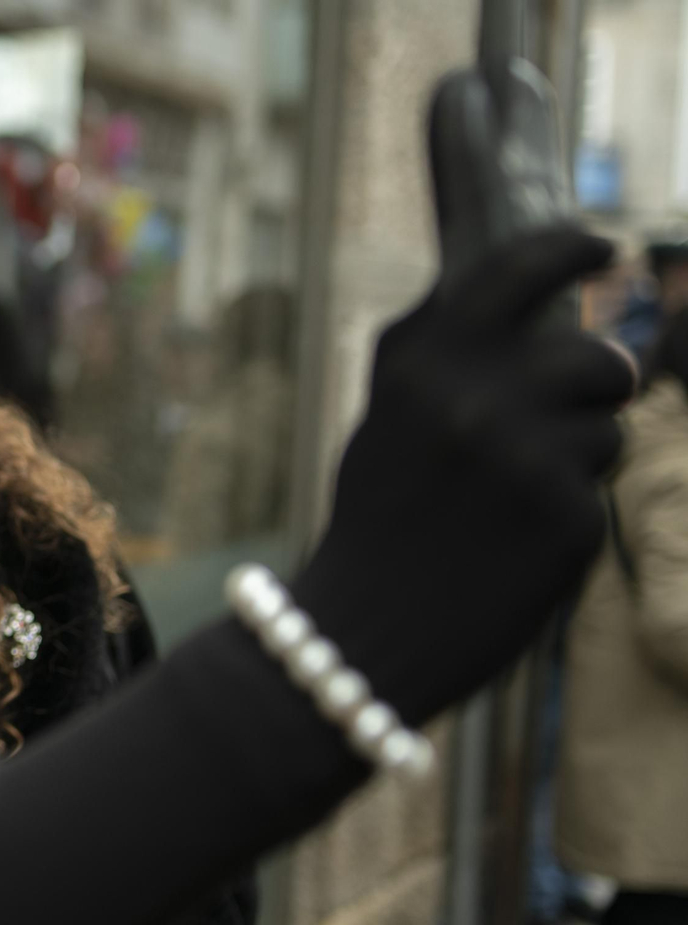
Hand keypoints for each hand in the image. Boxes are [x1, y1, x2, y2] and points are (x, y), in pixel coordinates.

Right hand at [292, 224, 632, 727]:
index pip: (518, 268)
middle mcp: (477, 398)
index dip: (572, 246)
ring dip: (580, 452)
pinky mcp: (567, 517)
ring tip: (520, 493)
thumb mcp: (388, 420)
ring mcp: (527, 458)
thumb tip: (531, 301)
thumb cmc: (378, 522)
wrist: (362, 632)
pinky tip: (517, 539)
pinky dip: (568, 510)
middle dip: (601, 382)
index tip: (603, 246)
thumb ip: (446, 359)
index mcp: (422, 363)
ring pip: (607, 425)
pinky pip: (598, 487)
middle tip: (579, 406)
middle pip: (597, 357)